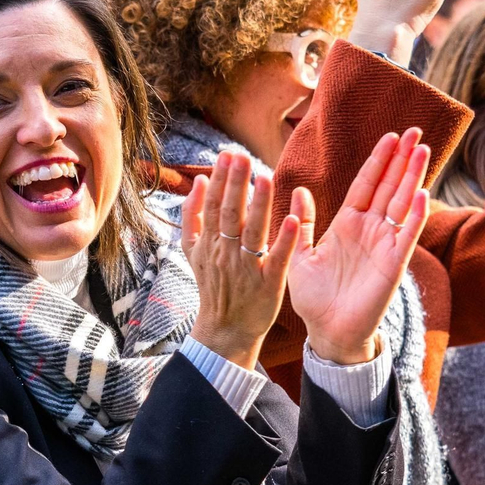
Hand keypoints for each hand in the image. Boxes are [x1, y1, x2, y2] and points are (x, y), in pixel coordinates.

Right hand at [179, 150, 306, 371]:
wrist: (225, 329)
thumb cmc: (213, 285)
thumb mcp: (194, 251)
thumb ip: (193, 216)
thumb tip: (199, 180)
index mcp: (210, 243)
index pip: (214, 206)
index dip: (220, 180)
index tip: (227, 155)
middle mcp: (226, 253)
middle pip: (230, 215)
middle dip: (235, 185)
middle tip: (242, 158)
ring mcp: (247, 269)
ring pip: (252, 233)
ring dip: (259, 205)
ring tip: (265, 178)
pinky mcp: (268, 284)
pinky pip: (276, 260)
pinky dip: (282, 241)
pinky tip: (290, 220)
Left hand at [288, 129, 433, 364]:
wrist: (328, 332)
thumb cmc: (315, 298)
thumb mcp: (301, 255)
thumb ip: (304, 223)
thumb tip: (299, 190)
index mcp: (347, 224)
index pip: (366, 183)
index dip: (379, 160)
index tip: (391, 136)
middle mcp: (369, 229)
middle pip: (389, 186)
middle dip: (402, 159)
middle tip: (414, 130)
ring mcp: (384, 244)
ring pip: (401, 203)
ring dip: (412, 177)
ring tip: (423, 149)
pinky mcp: (393, 264)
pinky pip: (405, 235)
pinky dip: (413, 215)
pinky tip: (421, 193)